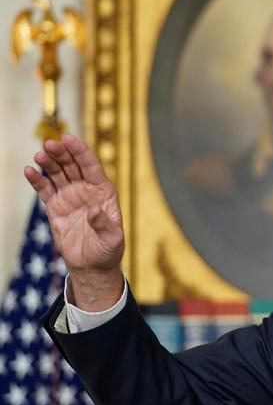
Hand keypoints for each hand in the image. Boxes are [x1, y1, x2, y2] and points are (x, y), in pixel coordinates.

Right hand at [24, 134, 123, 310]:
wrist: (92, 265)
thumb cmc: (108, 250)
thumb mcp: (113, 238)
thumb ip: (104, 223)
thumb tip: (94, 210)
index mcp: (104, 192)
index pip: (91, 166)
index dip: (81, 152)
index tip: (69, 139)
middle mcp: (87, 190)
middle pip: (73, 165)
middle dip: (63, 153)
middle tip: (50, 143)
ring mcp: (70, 197)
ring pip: (58, 173)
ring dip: (49, 162)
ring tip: (40, 154)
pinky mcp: (55, 207)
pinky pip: (45, 189)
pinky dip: (37, 180)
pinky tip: (29, 171)